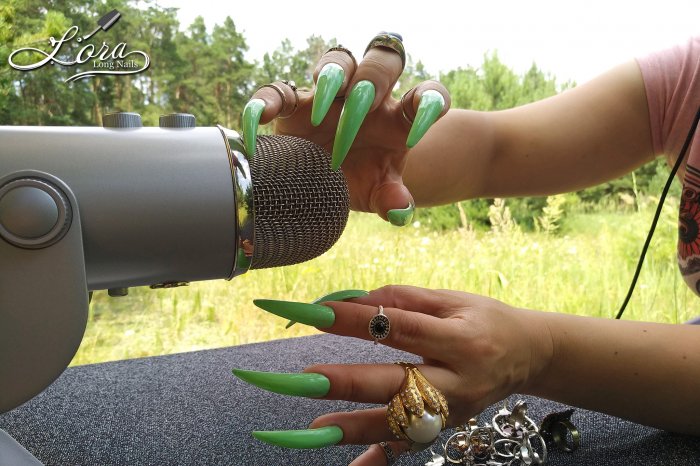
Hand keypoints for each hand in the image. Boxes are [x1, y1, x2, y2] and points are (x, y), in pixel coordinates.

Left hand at [240, 285, 552, 463]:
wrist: (530, 356)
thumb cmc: (486, 319)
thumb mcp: (453, 299)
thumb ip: (402, 298)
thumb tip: (351, 301)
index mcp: (459, 340)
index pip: (398, 327)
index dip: (354, 321)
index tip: (312, 312)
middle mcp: (456, 381)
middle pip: (397, 384)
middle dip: (348, 382)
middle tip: (305, 379)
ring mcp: (451, 412)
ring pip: (399, 425)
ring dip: (355, 428)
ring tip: (315, 428)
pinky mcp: (445, 428)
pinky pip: (409, 447)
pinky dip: (380, 460)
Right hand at [242, 33, 450, 225]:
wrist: (331, 181)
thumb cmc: (363, 179)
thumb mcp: (379, 192)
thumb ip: (392, 199)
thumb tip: (399, 210)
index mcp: (399, 117)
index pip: (426, 94)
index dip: (428, 102)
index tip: (416, 131)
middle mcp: (369, 97)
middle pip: (382, 61)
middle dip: (374, 76)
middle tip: (363, 103)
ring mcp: (332, 96)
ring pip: (338, 60)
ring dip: (332, 74)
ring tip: (320, 106)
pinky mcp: (295, 104)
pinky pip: (279, 90)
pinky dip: (267, 101)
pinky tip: (260, 119)